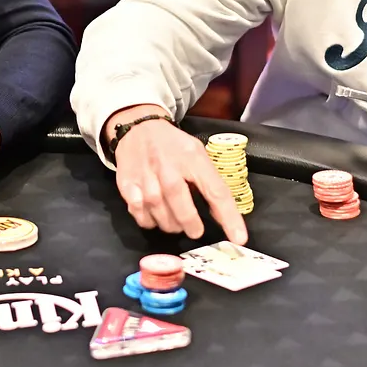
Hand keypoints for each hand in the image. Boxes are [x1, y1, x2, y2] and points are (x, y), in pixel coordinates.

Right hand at [108, 108, 246, 244]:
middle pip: (182, 206)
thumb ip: (209, 182)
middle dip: (191, 223)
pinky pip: (140, 214)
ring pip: (160, 214)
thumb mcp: (197, 154)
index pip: (216, 191)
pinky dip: (150, 221)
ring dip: (171, 225)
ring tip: (176, 221)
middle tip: (195, 230)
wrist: (137, 128)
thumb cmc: (173, 146)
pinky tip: (156, 215)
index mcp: (193, 157)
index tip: (239, 238)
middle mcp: (168, 166)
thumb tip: (223, 217)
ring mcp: (145, 176)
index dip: (229, 218)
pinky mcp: (127, 185)